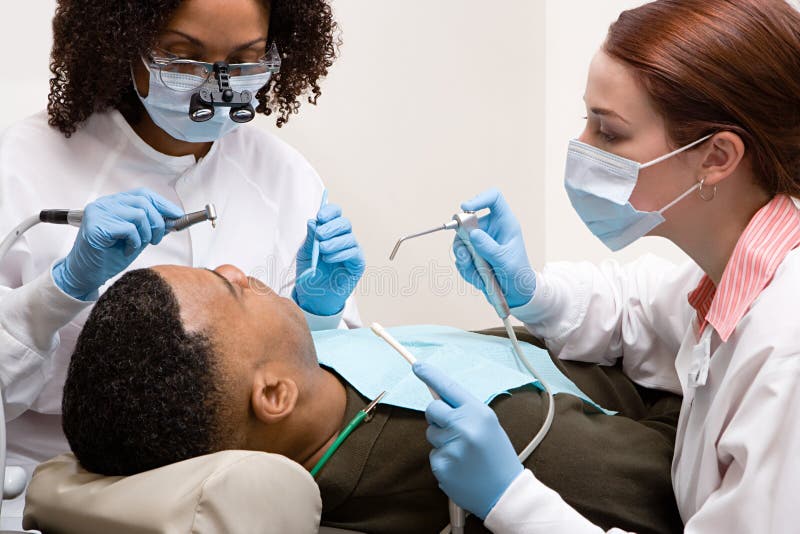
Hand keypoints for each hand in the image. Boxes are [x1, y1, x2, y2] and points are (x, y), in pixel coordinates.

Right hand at [52, 188, 182, 299]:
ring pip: (139, 215)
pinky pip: (129, 229)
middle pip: (144, 202)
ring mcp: (98, 213)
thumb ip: (150, 225)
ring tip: (135, 246)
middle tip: (156, 239)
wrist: (86, 274)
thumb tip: (173, 219)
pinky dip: (134, 242)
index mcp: (113, 203)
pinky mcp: (96, 225)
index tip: (177, 216)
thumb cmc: (108, 256)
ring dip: (144, 235)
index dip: (163, 204)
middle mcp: (104, 204)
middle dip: (158, 223)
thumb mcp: (137, 238)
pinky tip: (125, 250)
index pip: (143, 194)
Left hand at [293, 203, 365, 315]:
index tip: (320, 217)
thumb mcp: (305, 253)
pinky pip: (354, 252)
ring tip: (322, 251)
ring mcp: (351, 250)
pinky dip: (341, 254)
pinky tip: (330, 259)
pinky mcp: (357, 263)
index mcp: (330, 232)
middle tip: (320, 235)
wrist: (314, 295)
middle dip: (331, 227)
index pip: (335, 214)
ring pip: (349, 237)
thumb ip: (310, 238)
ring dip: (334, 242)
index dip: (330, 212)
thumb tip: (313, 222)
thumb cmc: (311, 273)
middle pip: (344, 223)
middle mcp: (343, 238)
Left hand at [413, 360, 523, 519]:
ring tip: (463, 453)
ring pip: (431, 433)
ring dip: (442, 440)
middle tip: (453, 429)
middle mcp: (464, 427)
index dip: (431, 375)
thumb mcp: (489, 425)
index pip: (449, 388)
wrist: (506, 493)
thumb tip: (439, 399)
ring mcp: (451, 446)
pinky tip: (460, 468)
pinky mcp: (441, 465)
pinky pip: (433, 454)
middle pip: (432, 410)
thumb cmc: (497, 456)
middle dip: (437, 417)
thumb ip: (466, 411)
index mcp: (478, 413)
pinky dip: (443, 460)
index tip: (417, 366)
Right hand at [455, 188, 534, 307]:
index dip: (479, 199)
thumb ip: (489, 247)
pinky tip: (478, 279)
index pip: (493, 199)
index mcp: (505, 223)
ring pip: (460, 242)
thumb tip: (473, 233)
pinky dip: (466, 270)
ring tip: (478, 275)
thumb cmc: (518, 274)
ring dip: (465, 261)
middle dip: (463, 241)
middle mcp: (490, 229)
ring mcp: (480, 242)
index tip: (466, 208)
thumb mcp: (505, 261)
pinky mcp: (472, 255)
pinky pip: (460, 258)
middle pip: (467, 222)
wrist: (515, 294)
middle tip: (466, 258)